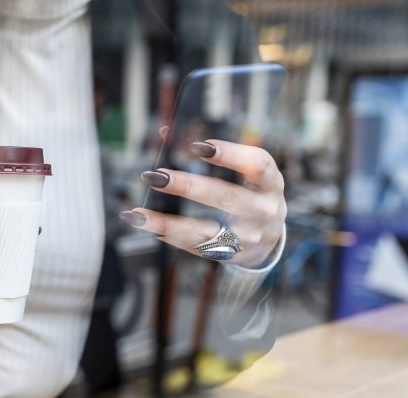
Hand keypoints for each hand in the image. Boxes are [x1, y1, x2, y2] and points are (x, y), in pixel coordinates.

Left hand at [120, 136, 285, 268]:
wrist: (269, 239)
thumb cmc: (252, 194)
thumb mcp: (251, 175)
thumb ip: (221, 156)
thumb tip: (165, 132)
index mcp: (271, 184)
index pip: (257, 165)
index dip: (230, 154)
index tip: (197, 146)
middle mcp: (263, 211)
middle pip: (225, 197)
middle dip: (187, 186)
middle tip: (153, 176)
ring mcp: (247, 237)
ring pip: (204, 231)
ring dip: (166, 224)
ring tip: (136, 215)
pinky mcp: (230, 256)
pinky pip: (195, 246)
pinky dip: (169, 236)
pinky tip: (147, 225)